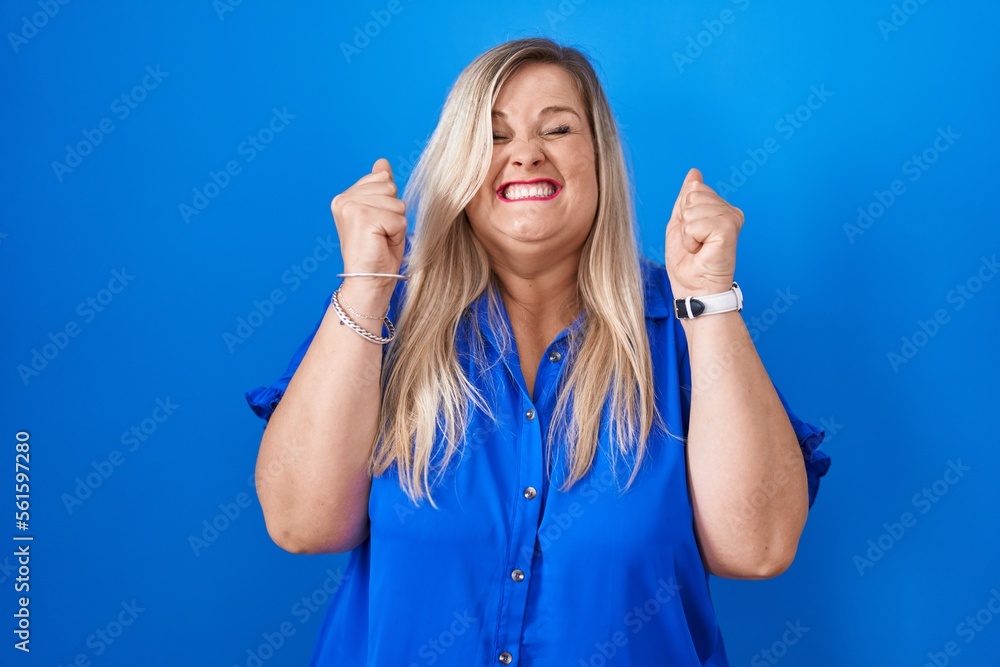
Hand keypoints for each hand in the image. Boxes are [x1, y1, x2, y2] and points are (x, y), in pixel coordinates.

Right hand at [330, 158, 406, 278]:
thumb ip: (381, 187)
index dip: (388, 205)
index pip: (383, 179)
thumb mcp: (382, 213)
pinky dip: (396, 233)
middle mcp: (343, 199)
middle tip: (381, 235)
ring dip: (396, 224)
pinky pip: (398, 217)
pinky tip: (381, 244)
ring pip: (396, 203)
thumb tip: (382, 162)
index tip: (377, 226)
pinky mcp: (362, 217)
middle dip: (393, 213)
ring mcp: (351, 207)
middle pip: (390, 188)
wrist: (370, 282)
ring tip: (381, 240)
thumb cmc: (377, 253)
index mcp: (345, 197)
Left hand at [664, 167, 743, 296]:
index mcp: (720, 208)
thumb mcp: (681, 223)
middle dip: (685, 221)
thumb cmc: (688, 262)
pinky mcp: (729, 229)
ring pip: (693, 208)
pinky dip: (691, 238)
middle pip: (693, 194)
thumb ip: (687, 198)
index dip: (684, 214)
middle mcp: (730, 211)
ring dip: (687, 232)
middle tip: (694, 242)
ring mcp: (731, 219)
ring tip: (698, 247)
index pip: (694, 189)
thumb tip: (694, 173)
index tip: (692, 235)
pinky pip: (697, 222)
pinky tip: (701, 249)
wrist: (693, 288)